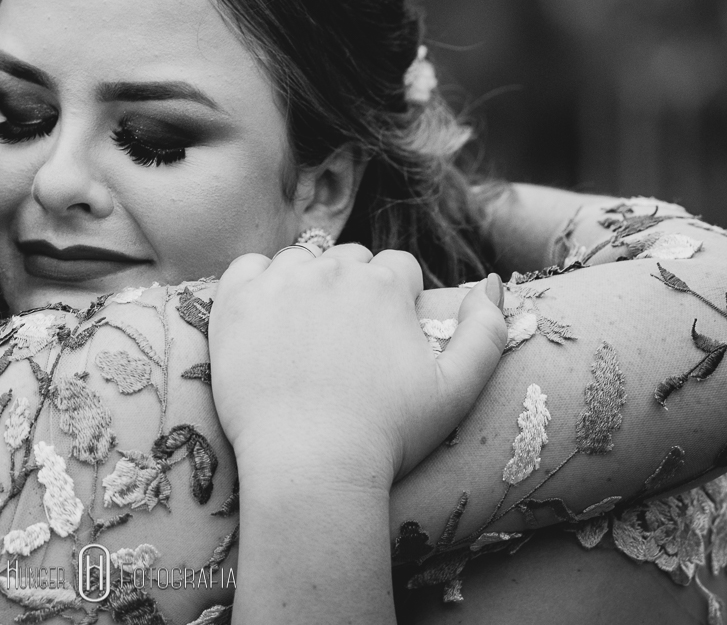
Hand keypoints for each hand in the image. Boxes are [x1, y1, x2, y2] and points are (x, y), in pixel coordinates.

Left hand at [208, 244, 507, 485]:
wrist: (310, 464)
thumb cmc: (388, 435)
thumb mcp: (458, 390)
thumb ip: (487, 331)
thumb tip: (490, 283)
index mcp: (385, 283)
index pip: (397, 268)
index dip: (396, 301)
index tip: (383, 338)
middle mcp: (332, 270)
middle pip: (348, 261)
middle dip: (352, 289)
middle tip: (343, 341)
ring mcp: (280, 282)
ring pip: (299, 262)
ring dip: (306, 284)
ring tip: (305, 334)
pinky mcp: (236, 301)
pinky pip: (247, 268)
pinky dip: (256, 283)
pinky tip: (265, 318)